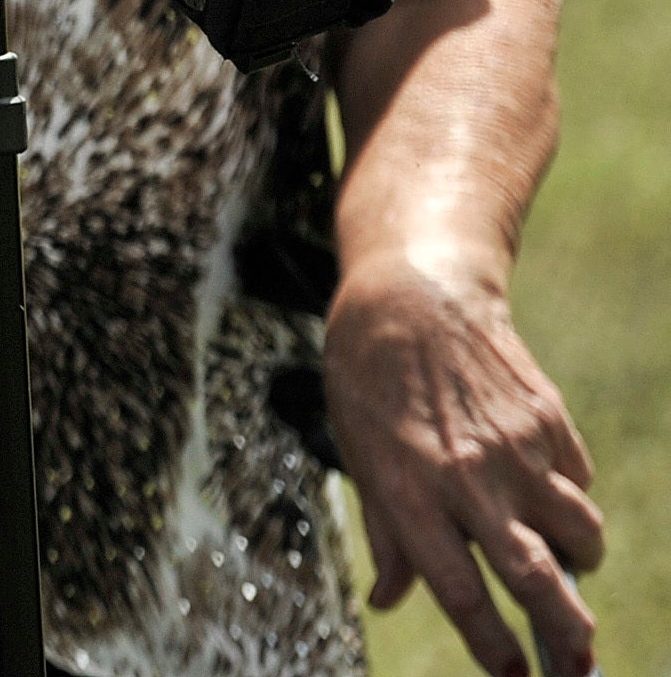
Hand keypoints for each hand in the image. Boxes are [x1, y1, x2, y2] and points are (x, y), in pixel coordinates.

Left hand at [331, 253, 604, 676]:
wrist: (410, 296)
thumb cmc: (368, 382)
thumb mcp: (357, 455)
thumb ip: (383, 534)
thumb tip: (389, 600)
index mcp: (410, 491)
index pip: (460, 590)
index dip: (491, 644)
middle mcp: (468, 477)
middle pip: (534, 576)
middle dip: (564, 634)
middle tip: (579, 667)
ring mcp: (516, 449)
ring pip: (579, 533)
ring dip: (579, 561)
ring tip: (564, 567)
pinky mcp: (549, 422)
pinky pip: (579, 484)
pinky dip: (572, 501)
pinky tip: (547, 492)